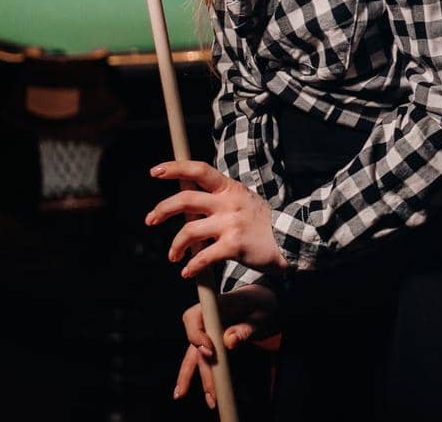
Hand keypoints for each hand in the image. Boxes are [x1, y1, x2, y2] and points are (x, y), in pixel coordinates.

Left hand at [144, 161, 290, 279]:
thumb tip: (187, 205)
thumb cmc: (263, 223)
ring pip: (189, 231)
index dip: (175, 168)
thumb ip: (219, 200)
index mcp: (230, 189)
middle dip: (162, 210)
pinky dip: (192, 266)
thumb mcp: (243, 201)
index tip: (155, 171)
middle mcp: (229, 203)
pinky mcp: (234, 245)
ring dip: (175, 246)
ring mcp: (231, 223)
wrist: (290, 240)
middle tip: (150, 220)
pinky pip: (203, 257)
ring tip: (173, 256)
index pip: (199, 170)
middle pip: (185, 200)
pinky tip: (188, 272)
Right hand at [175, 284, 280, 408]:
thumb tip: (229, 341)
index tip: (210, 351)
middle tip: (212, 389)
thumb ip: (245, 328)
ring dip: (194, 376)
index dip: (198, 335)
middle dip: (203, 367)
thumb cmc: (262, 303)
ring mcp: (207, 331)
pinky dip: (200, 375)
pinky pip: (203, 359)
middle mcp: (207, 318)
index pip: (194, 317)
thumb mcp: (260, 313)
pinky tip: (194, 391)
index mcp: (216, 304)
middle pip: (197, 343)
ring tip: (190, 395)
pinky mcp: (212, 342)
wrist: (264, 301)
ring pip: (196, 355)